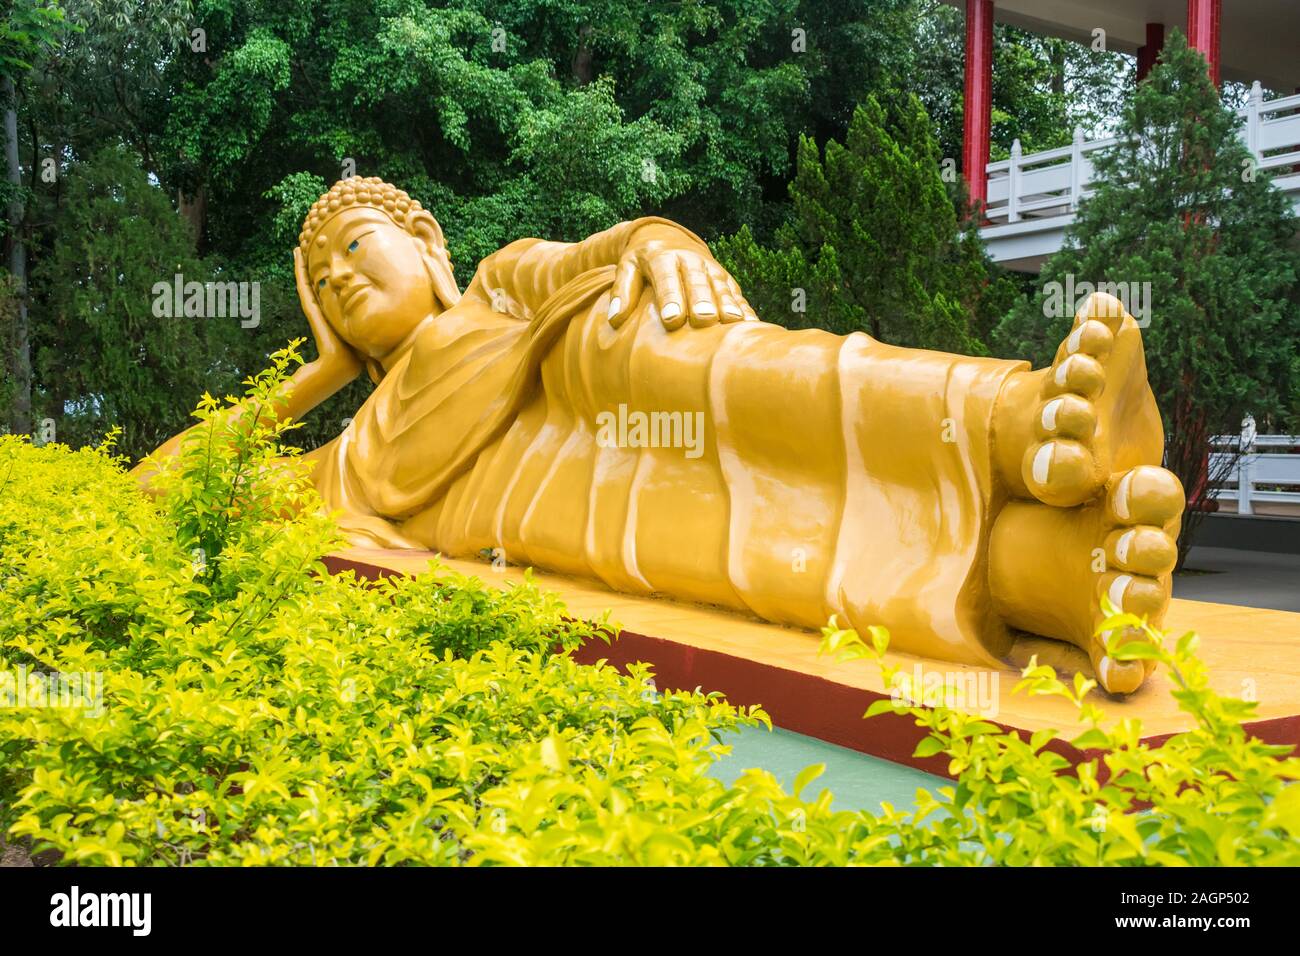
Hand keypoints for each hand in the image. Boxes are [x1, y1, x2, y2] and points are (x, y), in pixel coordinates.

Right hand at [294, 246, 364, 378]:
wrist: (341, 365)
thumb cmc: (355, 355)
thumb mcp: (363, 333)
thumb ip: (368, 324)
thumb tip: (383, 322)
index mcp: (332, 312)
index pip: (326, 290)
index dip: (323, 276)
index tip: (324, 262)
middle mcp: (321, 308)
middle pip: (313, 282)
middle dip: (309, 266)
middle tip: (304, 247)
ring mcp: (314, 307)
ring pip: (305, 281)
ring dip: (300, 264)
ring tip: (297, 248)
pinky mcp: (311, 308)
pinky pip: (303, 285)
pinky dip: (299, 270)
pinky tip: (297, 256)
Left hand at [607, 225, 757, 329]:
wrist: (664, 237)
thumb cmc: (641, 262)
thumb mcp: (626, 269)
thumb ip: (622, 291)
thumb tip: (615, 319)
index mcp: (661, 257)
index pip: (666, 278)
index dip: (670, 298)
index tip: (672, 320)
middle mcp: (688, 260)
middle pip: (696, 281)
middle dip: (702, 300)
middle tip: (704, 320)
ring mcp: (709, 267)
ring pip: (719, 285)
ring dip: (728, 303)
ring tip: (734, 323)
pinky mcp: (724, 277)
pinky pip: (735, 292)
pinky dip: (743, 307)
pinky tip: (751, 324)